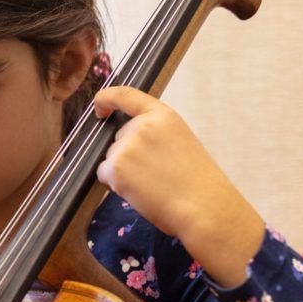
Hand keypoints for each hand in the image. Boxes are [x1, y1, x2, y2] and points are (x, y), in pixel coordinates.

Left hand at [91, 87, 265, 286]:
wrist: (203, 206)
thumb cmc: (197, 181)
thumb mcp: (180, 141)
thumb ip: (154, 134)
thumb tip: (126, 142)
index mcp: (162, 116)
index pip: (126, 95)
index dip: (107, 99)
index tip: (100, 108)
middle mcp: (141, 126)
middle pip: (118, 138)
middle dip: (128, 155)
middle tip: (156, 173)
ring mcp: (126, 146)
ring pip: (111, 158)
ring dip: (123, 171)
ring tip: (152, 183)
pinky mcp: (115, 168)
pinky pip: (104, 174)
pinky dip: (116, 185)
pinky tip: (139, 191)